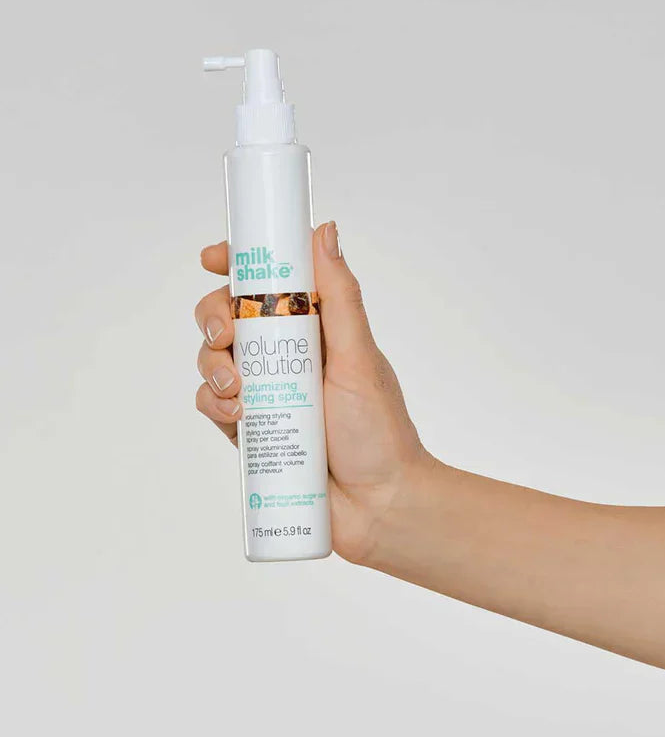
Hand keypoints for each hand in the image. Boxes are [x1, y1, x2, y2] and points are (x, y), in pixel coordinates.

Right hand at [194, 221, 429, 562]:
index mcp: (315, 329)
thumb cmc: (380, 431)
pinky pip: (211, 404)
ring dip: (212, 364)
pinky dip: (213, 404)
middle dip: (214, 316)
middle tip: (229, 333)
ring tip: (240, 389)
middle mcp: (286, 356)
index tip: (214, 258)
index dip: (236, 265)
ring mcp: (265, 392)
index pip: (268, 284)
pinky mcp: (250, 430)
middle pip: (228, 316)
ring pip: (212, 359)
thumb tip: (325, 231)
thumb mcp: (359, 356)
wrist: (378, 506)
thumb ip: (340, 296)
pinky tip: (238, 415)